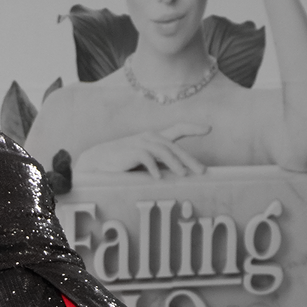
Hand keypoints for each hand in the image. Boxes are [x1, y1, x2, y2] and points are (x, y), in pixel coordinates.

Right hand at [75, 124, 208, 180]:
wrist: (97, 162)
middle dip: (189, 158)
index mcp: (154, 139)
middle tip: (202, 171)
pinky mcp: (130, 151)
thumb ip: (159, 163)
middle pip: (174, 146)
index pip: (177, 129)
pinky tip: (159, 178)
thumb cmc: (122, 164)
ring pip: (163, 150)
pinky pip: (146, 158)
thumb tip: (181, 175)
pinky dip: (153, 168)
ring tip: (184, 175)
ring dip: (175, 163)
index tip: (209, 129)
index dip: (193, 128)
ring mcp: (140, 143)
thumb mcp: (144, 162)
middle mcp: (150, 137)